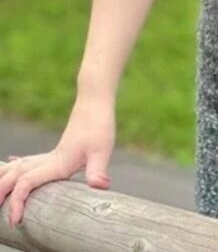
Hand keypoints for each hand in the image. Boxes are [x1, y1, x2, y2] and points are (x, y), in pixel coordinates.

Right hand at [0, 96, 115, 227]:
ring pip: (18, 167)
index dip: (17, 201)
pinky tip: (11, 164)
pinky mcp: (56, 152)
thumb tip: (101, 186)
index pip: (26, 183)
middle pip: (15, 175)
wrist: (95, 103)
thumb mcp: (102, 150)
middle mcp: (49, 160)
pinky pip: (29, 161)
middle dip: (1, 191)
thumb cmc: (99, 126)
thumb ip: (97, 170)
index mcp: (56, 164)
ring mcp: (51, 155)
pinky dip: (15, 165)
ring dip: (5, 177)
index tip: (15, 220)